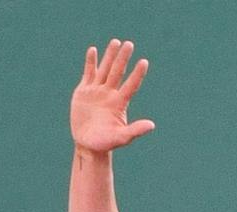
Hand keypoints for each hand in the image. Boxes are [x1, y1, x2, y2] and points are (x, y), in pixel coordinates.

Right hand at [72, 39, 155, 153]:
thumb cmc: (105, 143)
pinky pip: (88, 73)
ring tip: (116, 41)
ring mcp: (97, 91)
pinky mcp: (84, 91)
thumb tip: (152, 125)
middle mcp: (109, 94)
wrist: (88, 145)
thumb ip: (135, 130)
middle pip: (118, 72)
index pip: (131, 85)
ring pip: (104, 69)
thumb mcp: (121, 138)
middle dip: (123, 58)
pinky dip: (90, 62)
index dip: (137, 74)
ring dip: (109, 56)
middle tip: (129, 44)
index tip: (144, 62)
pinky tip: (93, 50)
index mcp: (119, 103)